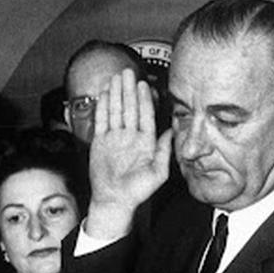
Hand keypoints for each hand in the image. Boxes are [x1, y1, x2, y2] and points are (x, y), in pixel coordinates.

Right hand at [86, 68, 173, 240]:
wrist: (114, 200)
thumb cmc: (137, 191)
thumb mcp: (158, 173)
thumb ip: (165, 151)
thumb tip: (172, 131)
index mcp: (145, 142)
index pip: (145, 115)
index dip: (144, 99)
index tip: (143, 84)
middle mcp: (130, 137)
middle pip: (130, 108)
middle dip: (129, 90)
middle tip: (128, 72)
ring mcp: (115, 138)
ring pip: (116, 110)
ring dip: (116, 94)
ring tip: (116, 77)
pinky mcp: (100, 141)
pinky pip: (102, 120)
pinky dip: (103, 106)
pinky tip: (105, 93)